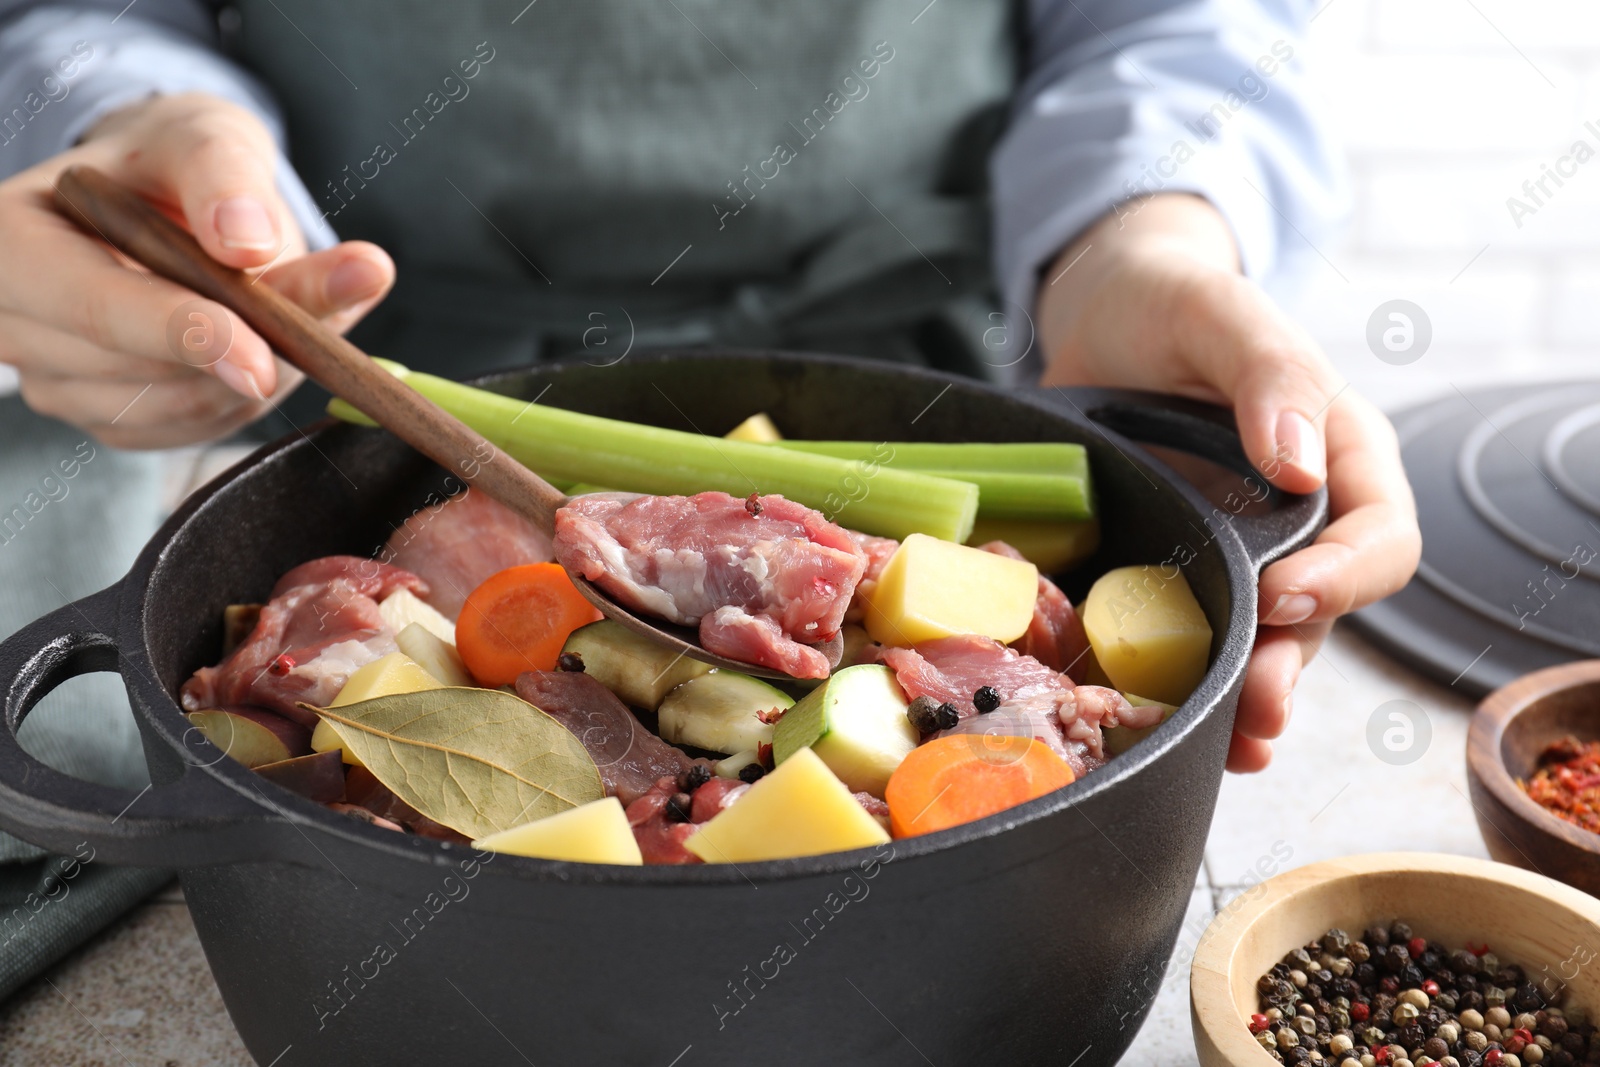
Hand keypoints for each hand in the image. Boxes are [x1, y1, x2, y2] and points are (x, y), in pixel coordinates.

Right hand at [0, 92, 394, 448]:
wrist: (168, 196)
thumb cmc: (172, 158)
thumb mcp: (202, 137)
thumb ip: (224, 177)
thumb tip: (249, 241)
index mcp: (9, 242)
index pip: (91, 307)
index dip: (181, 333)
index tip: (263, 354)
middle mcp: (15, 323)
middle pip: (140, 371)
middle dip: (243, 350)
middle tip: (333, 312)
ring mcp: (58, 383)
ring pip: (181, 408)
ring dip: (258, 370)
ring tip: (299, 305)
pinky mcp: (112, 420)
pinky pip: (197, 429)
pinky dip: (250, 392)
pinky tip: (265, 340)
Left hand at [1036, 193, 1420, 772]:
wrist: (1104, 316)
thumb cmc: (1173, 302)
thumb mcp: (1220, 314)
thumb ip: (1269, 376)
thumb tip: (1299, 465)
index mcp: (1343, 457)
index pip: (1379, 539)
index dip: (1342, 578)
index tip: (1285, 595)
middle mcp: (1301, 520)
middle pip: (1323, 615)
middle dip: (1292, 666)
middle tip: (1258, 708)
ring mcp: (1239, 552)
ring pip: (1263, 643)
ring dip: (1248, 697)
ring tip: (1230, 745)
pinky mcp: (1179, 570)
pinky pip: (1197, 637)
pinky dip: (1191, 685)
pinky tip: (1180, 725)